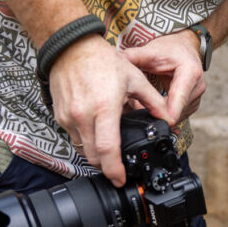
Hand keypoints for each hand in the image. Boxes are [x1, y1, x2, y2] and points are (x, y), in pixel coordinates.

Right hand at [49, 34, 168, 185]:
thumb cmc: (102, 60)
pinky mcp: (59, 116)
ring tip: (109, 144)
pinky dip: (86, 140)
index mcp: (104, 108)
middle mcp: (83, 116)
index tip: (120, 179)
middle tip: (117, 168)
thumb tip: (168, 118)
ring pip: (82, 149)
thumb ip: (153, 101)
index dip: (114, 170)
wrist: (71, 47)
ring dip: (95, 153)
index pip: (108, 149)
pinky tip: (96, 129)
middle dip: (106, 166)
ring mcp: (68, 118)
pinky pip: (73, 137)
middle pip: (93, 156)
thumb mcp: (134, 78)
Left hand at [122, 31, 206, 122]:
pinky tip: (151, 109)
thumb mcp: (151, 51)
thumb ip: (134, 57)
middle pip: (177, 109)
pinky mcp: (193, 103)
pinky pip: (179, 114)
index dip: (168, 113)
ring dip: (160, 114)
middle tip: (135, 112)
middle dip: (157, 113)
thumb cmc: (169, 49)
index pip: (179, 97)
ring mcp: (197, 96)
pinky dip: (165, 113)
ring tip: (140, 108)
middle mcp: (197, 86)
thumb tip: (115, 61)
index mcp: (190, 72)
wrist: (183, 47)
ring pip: (178, 114)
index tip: (158, 123)